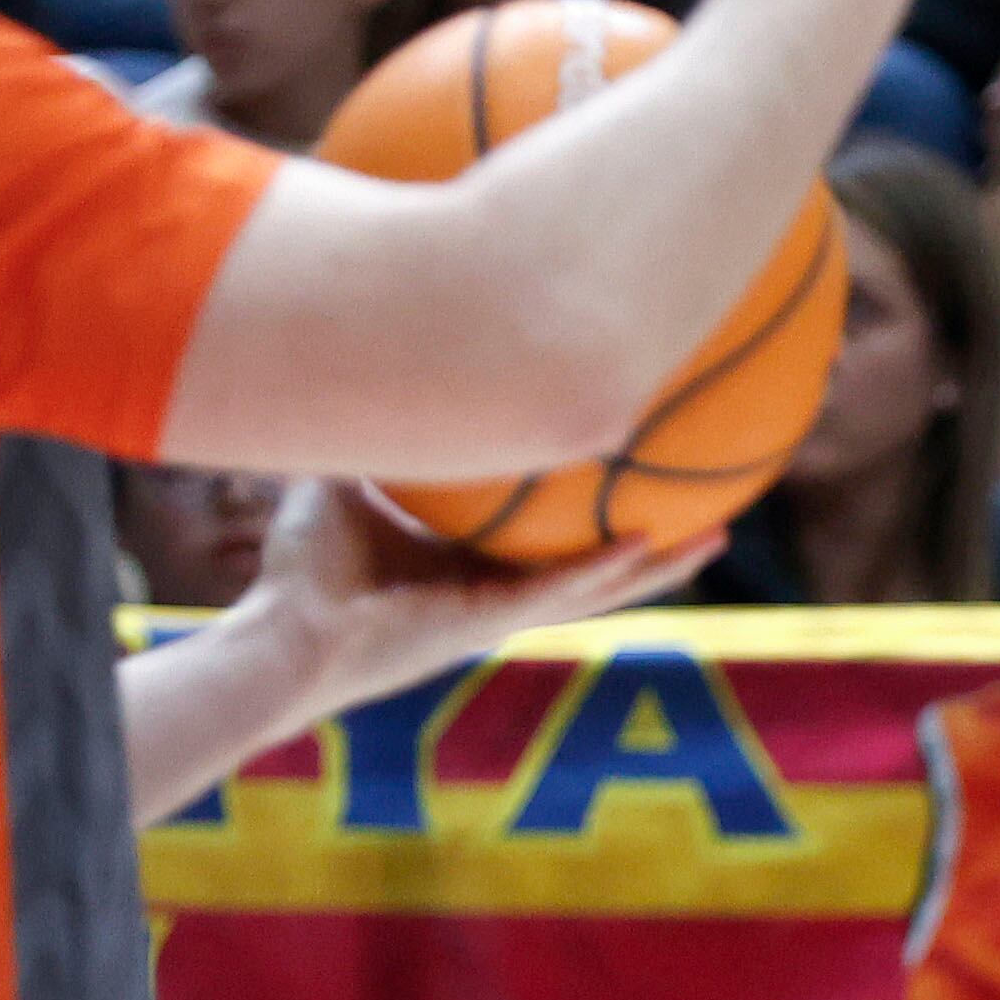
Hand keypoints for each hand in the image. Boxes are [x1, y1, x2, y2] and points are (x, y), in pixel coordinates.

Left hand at [243, 479, 713, 715]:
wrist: (283, 633)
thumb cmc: (302, 572)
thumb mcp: (342, 483)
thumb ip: (368, 436)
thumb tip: (370, 366)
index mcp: (470, 572)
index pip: (550, 544)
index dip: (597, 520)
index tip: (637, 487)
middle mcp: (497, 597)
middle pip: (598, 570)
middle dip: (656, 548)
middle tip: (713, 518)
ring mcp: (498, 614)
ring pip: (599, 588)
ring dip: (658, 567)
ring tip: (716, 537)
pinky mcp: (486, 623)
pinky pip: (558, 592)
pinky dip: (604, 570)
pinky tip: (651, 545)